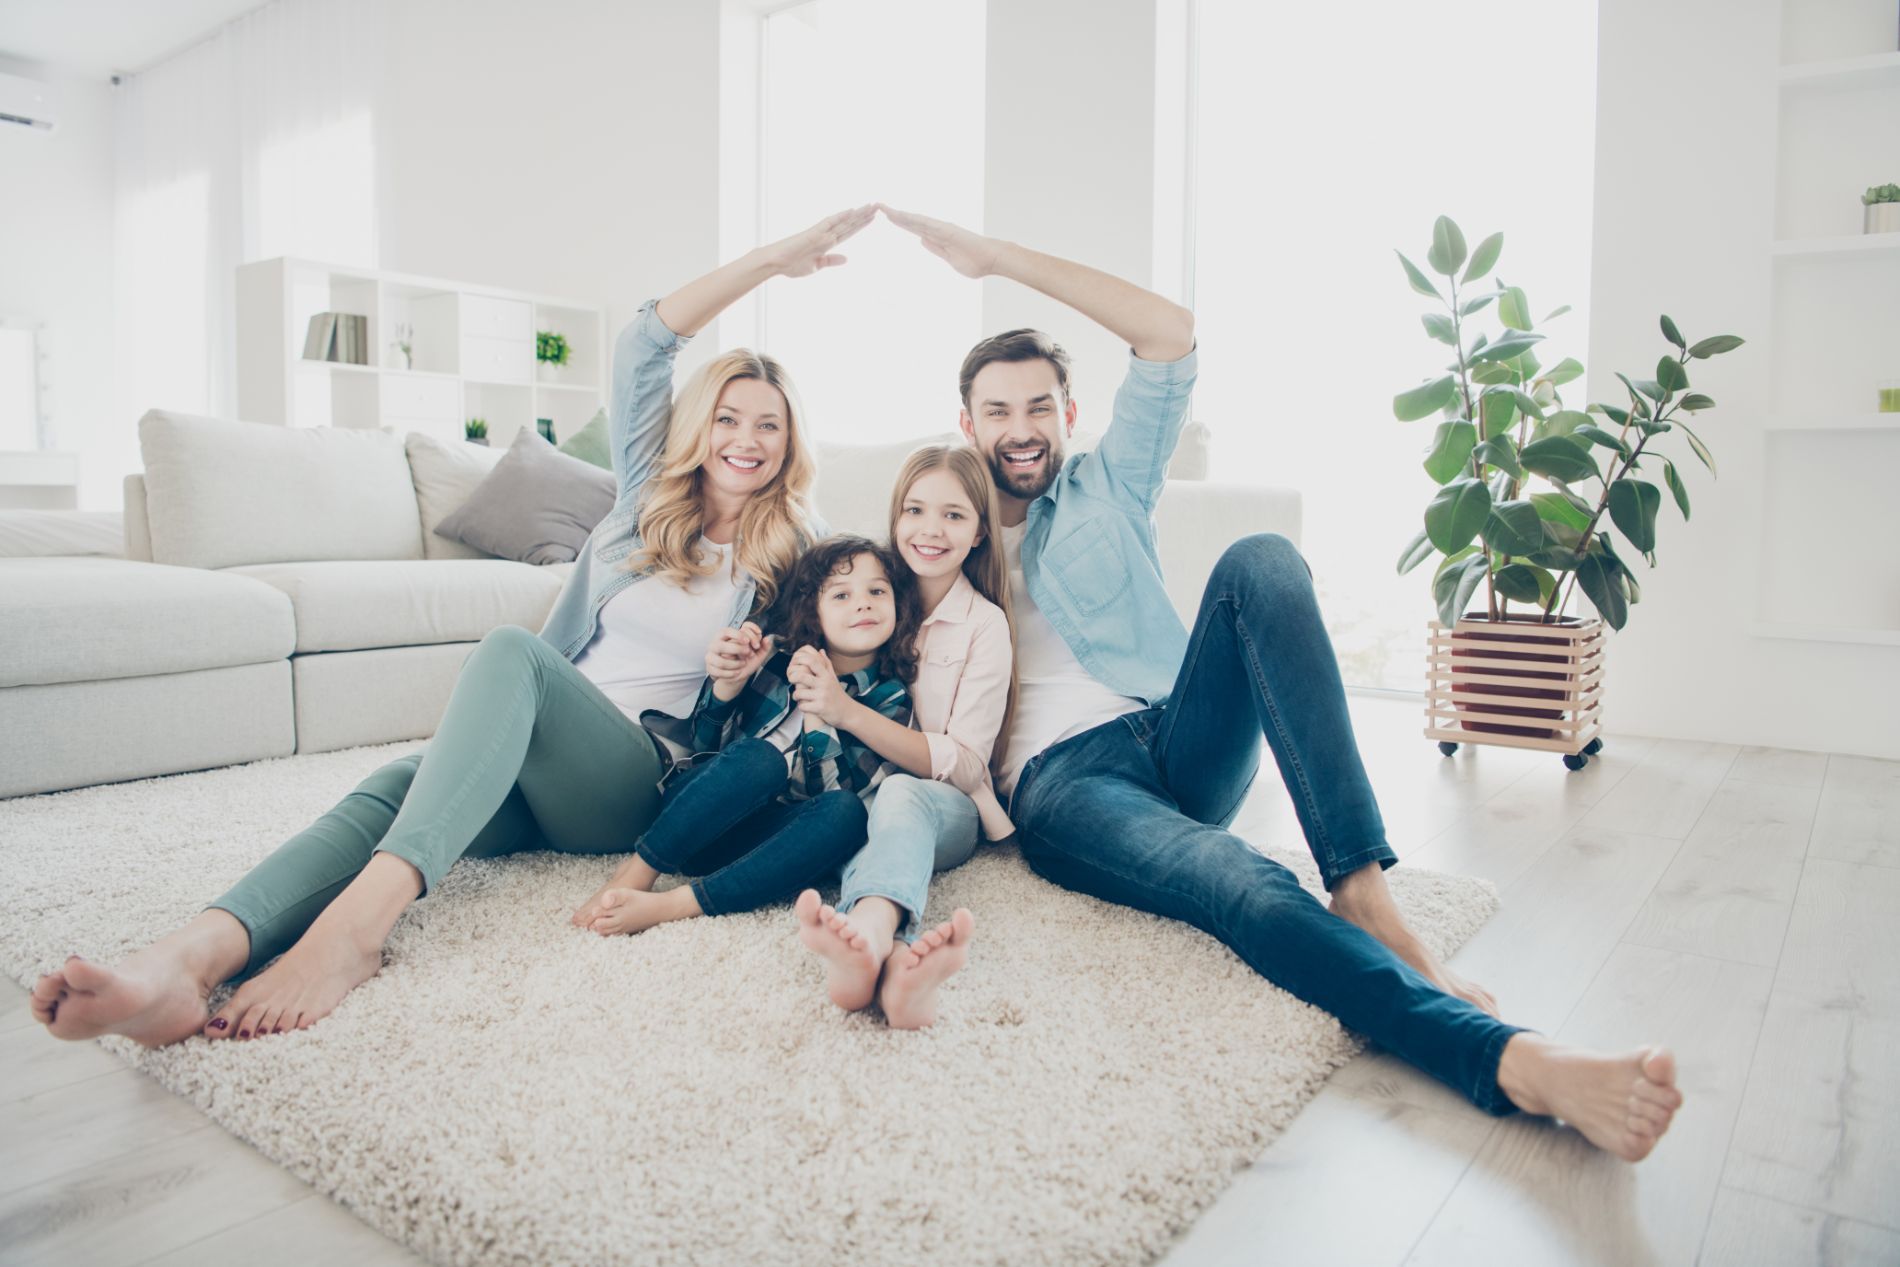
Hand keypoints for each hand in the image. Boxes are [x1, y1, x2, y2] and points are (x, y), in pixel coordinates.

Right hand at [707, 622, 774, 684]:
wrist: (735, 676)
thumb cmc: (744, 661)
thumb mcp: (756, 654)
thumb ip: (763, 647)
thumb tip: (768, 639)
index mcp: (727, 635)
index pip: (730, 629)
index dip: (743, 634)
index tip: (753, 642)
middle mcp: (716, 643)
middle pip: (723, 643)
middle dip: (738, 647)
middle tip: (749, 653)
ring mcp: (711, 655)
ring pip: (721, 658)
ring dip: (735, 663)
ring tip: (743, 664)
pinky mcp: (709, 667)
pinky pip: (718, 670)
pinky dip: (730, 673)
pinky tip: (737, 672)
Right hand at [761, 205, 876, 278]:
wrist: (775, 264)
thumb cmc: (792, 265)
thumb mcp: (816, 266)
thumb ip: (831, 261)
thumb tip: (847, 259)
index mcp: (827, 244)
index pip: (848, 232)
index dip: (860, 225)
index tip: (873, 218)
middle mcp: (825, 235)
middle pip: (848, 224)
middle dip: (863, 216)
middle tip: (878, 206)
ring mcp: (820, 233)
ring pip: (842, 221)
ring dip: (857, 214)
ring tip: (871, 206)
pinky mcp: (813, 233)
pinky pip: (828, 223)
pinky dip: (840, 217)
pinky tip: (851, 211)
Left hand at [786, 644, 847, 724]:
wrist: (848, 712)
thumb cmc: (838, 694)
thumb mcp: (833, 677)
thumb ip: (826, 664)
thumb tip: (820, 650)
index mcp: (826, 675)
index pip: (812, 661)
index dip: (800, 660)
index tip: (794, 664)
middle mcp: (824, 684)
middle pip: (802, 676)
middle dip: (792, 678)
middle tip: (791, 680)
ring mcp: (822, 696)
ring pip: (799, 693)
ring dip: (795, 695)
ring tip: (798, 696)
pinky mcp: (820, 708)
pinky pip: (802, 706)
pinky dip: (801, 707)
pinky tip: (804, 706)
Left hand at [879, 204, 1002, 278]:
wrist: (991, 260)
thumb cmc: (975, 262)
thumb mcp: (949, 258)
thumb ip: (936, 249)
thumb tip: (922, 240)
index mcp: (937, 238)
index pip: (914, 229)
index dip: (900, 222)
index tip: (887, 217)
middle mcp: (937, 230)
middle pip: (911, 221)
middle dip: (894, 214)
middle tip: (877, 206)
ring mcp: (941, 229)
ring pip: (915, 220)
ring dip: (899, 214)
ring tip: (882, 207)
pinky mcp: (946, 230)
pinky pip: (926, 223)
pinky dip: (912, 219)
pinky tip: (900, 215)